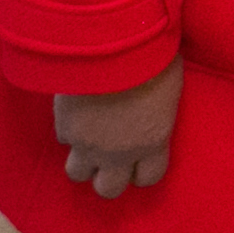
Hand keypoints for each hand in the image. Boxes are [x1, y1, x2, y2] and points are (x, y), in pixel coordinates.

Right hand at [52, 59, 182, 197]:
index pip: (149, 177)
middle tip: (109, 156)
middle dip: (108, 176)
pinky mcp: (65, 127)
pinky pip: (64, 139)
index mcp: (153, 140)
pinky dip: (69, 130)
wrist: (111, 42)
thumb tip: (154, 109)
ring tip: (88, 140)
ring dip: (82, 160)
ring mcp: (88, 143)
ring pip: (77, 174)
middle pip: (109, 189)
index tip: (138, 159)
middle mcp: (120, 152)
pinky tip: (76, 112)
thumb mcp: (169, 85)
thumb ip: (158, 110)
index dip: (141, 171)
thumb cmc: (152, 56)